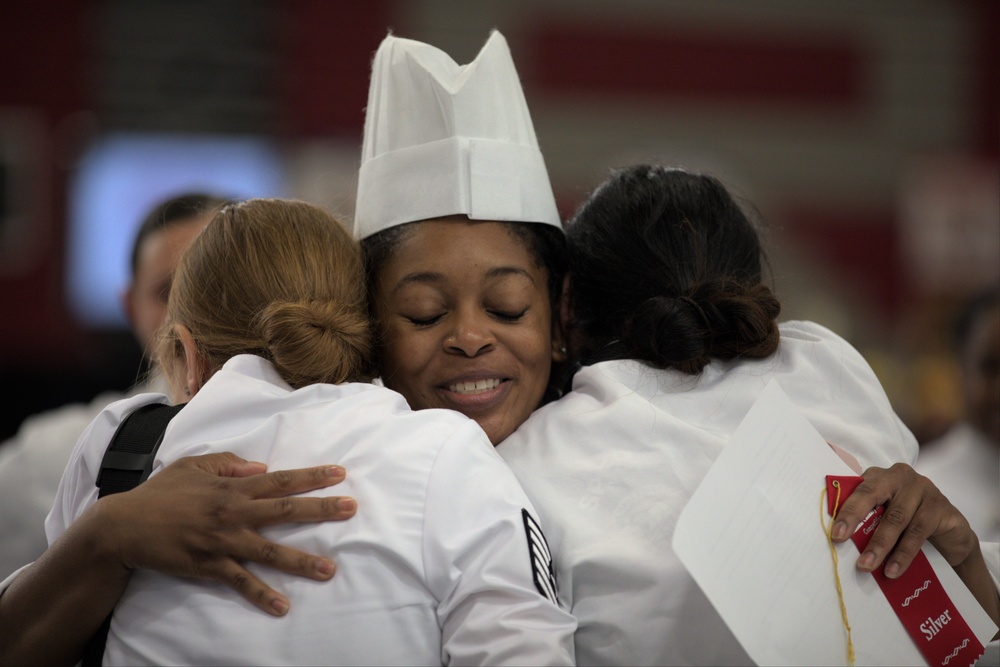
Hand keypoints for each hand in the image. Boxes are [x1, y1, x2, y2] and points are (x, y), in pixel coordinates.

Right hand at [96, 452, 356, 614]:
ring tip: (329, 570)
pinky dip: (261, 595)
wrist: (124, 526)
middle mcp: (234, 512)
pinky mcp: (210, 565)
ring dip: (301, 560)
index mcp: (232, 486)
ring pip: (270, 550)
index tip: (340, 474)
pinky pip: (241, 582)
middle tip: (351, 509)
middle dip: (320, 509)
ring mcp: (223, 540)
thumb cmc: (160, 492)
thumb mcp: (193, 465)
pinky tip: (282, 606)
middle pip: (285, 509)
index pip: (280, 479)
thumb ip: (228, 462)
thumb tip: (261, 466)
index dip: (311, 476)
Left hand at [830, 463, 976, 577]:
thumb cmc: (909, 522)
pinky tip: (893, 570)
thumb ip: (866, 519)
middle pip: (873, 495)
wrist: (951, 534)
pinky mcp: (941, 508)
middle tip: (842, 541)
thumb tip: (839, 539)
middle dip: (856, 519)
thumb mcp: (885, 516)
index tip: (835, 534)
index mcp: (880, 476)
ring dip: (879, 545)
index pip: (858, 489)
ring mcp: (924, 489)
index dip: (846, 510)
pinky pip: (918, 532)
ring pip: (896, 518)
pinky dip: (903, 554)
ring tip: (866, 566)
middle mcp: (900, 477)